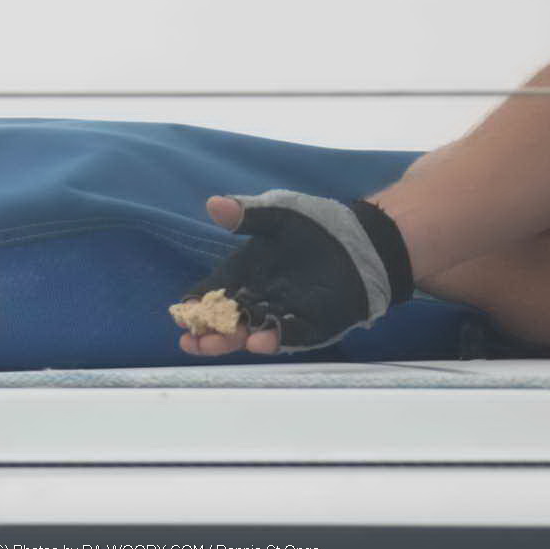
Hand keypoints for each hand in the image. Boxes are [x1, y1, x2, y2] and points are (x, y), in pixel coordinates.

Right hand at [176, 191, 412, 355]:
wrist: (366, 239)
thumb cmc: (319, 225)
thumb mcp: (279, 214)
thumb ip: (247, 214)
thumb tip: (212, 204)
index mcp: (246, 272)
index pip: (213, 291)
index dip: (196, 302)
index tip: (182, 309)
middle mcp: (261, 296)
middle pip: (227, 319)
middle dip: (207, 331)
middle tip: (189, 340)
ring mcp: (285, 313)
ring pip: (252, 331)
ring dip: (232, 340)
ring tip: (212, 344)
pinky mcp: (312, 324)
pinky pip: (290, 335)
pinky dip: (274, 339)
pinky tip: (258, 341)